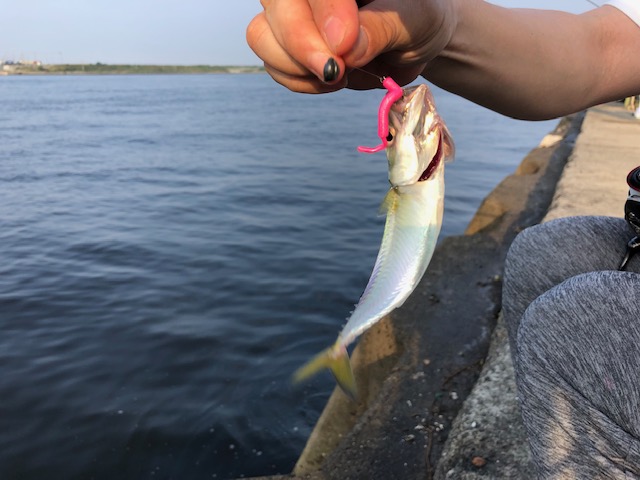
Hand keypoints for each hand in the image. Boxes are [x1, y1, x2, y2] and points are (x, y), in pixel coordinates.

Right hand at [246, 0, 457, 92]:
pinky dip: (301, 82)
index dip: (322, 11)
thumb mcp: (413, 21)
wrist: (415, 41)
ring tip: (341, 75)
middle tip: (337, 71)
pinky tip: (334, 80)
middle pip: (276, 4)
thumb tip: (344, 46)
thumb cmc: (419, 21)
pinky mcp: (290, 47)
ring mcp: (294, 15)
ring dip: (297, 67)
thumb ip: (379, 29)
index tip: (345, 43)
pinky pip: (274, 66)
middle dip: (300, 44)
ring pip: (262, 35)